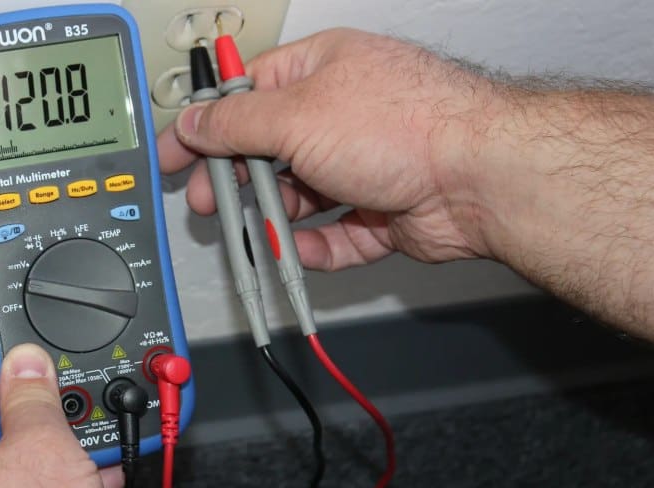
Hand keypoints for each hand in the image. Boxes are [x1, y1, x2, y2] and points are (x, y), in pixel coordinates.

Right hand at [159, 27, 653, 342]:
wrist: (480, 177)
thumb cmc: (407, 124)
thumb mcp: (294, 116)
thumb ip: (235, 123)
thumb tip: (195, 123)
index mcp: (319, 70)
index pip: (245, 95)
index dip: (205, 125)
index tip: (173, 153)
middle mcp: (341, 114)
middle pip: (268, 150)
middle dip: (236, 179)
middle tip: (208, 201)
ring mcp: (364, 163)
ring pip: (300, 196)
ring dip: (275, 215)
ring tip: (255, 231)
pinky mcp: (384, 209)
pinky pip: (336, 232)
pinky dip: (315, 245)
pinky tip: (300, 250)